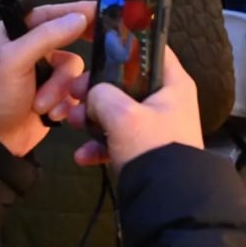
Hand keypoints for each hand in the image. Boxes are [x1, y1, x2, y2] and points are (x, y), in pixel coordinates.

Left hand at [0, 0, 94, 156]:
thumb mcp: (14, 60)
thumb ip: (46, 36)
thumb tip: (81, 17)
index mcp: (20, 30)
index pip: (54, 13)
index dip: (78, 12)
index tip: (103, 14)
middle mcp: (36, 46)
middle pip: (70, 41)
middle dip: (67, 64)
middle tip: (98, 56)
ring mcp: (47, 70)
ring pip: (73, 69)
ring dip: (60, 89)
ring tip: (42, 105)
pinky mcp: (57, 92)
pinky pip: (75, 89)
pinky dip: (65, 102)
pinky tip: (52, 114)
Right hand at [68, 48, 204, 175]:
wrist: (167, 202)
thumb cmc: (151, 148)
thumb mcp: (122, 115)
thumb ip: (102, 94)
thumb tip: (93, 95)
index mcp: (173, 83)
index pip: (151, 49)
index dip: (124, 44)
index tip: (95, 46)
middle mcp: (167, 100)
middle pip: (127, 82)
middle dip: (96, 89)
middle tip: (73, 93)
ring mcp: (156, 126)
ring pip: (119, 111)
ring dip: (92, 117)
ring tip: (72, 123)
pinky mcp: (145, 149)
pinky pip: (118, 139)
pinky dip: (100, 145)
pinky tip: (83, 156)